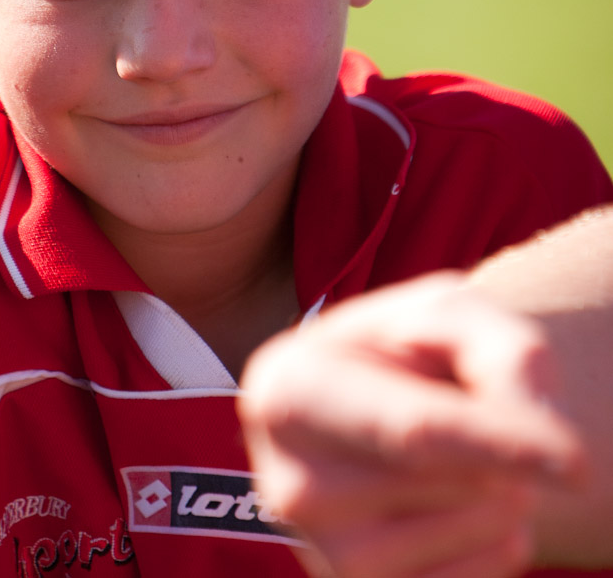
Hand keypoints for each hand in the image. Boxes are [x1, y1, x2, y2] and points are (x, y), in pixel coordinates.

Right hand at [239, 273, 584, 577]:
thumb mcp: (450, 311)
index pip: (414, 431)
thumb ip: (504, 352)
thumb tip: (550, 449)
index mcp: (288, 390)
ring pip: (476, 531)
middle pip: (455, 485)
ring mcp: (323, 555)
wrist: (380, 405)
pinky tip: (456, 501)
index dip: (501, 443)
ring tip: (457, 454)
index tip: (578, 464)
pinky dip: (495, 538)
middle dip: (503, 450)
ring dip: (505, 490)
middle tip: (471, 408)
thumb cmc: (410, 349)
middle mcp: (290, 483)